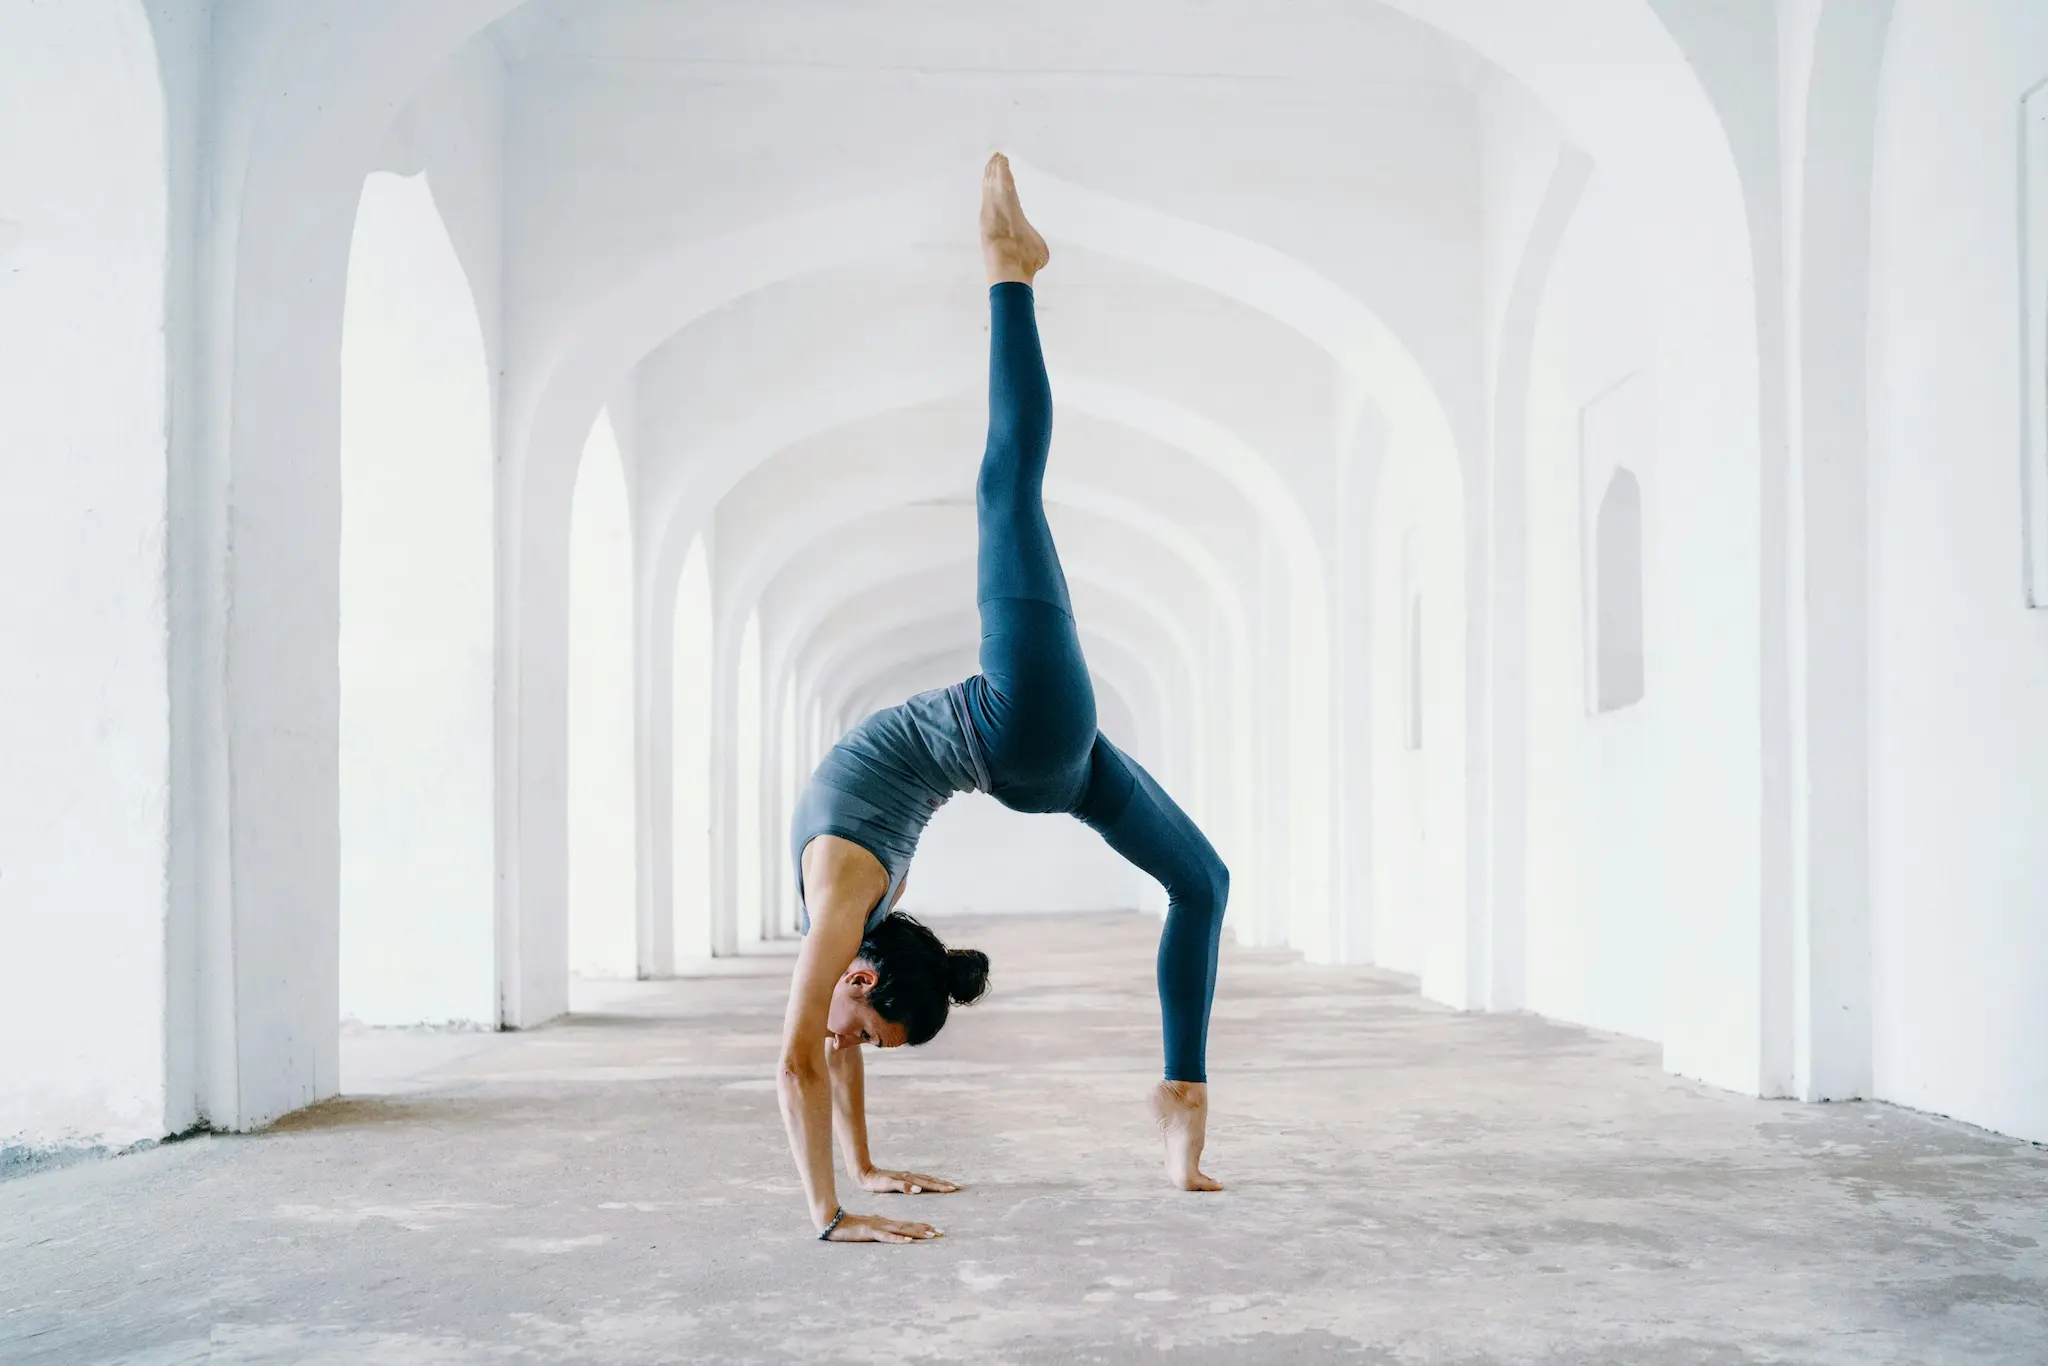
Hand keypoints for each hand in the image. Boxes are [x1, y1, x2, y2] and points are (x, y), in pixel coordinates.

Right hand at [822, 1211, 941, 1242]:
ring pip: (902, 1230)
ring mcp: (879, 1227)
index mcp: (886, 1223)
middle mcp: (886, 1223)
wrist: (833, 1222)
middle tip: (941, 1233)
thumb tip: (893, 1232)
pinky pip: (887, 1237)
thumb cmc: (851, 1226)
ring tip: (931, 1235)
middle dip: (926, 1230)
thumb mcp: (870, 1227)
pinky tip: (909, 1240)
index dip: (923, 1227)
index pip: (908, 1225)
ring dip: (917, 1232)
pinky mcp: (871, 1232)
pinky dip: (899, 1238)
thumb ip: (882, 1229)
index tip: (937, 1231)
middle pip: (909, 1227)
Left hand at [857, 1166, 958, 1194]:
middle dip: (943, 1184)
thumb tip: (918, 1189)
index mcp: (908, 1179)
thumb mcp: (888, 1185)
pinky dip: (929, 1182)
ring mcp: (907, 1176)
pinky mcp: (903, 1178)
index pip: (928, 1183)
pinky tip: (929, 1184)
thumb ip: (903, 1187)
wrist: (865, 1174)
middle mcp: (910, 1176)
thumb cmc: (876, 1182)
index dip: (940, 1187)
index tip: (952, 1189)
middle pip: (930, 1180)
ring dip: (938, 1182)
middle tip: (956, 1187)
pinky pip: (920, 1180)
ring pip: (926, 1179)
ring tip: (947, 1185)